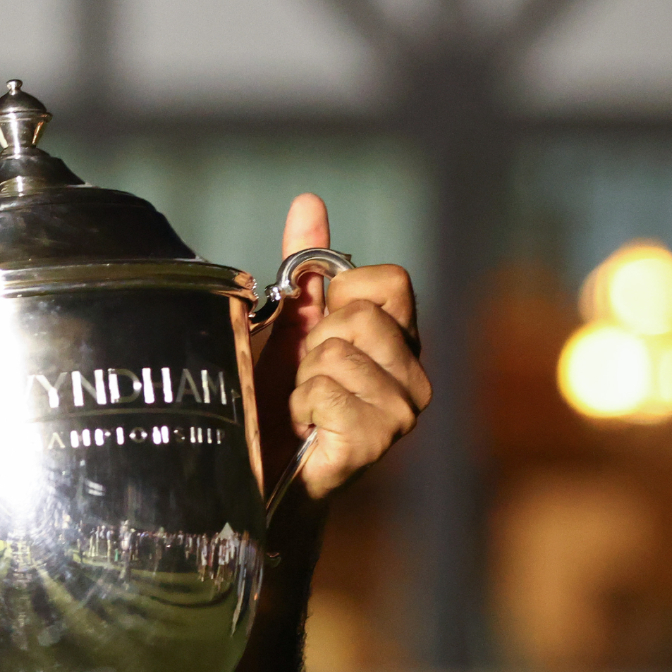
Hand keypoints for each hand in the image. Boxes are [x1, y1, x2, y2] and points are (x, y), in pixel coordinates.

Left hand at [265, 195, 430, 499]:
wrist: (257, 470)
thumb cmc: (273, 396)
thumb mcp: (286, 321)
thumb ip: (302, 264)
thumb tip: (310, 201)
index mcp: (400, 338)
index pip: (392, 279)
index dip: (343, 292)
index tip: (319, 323)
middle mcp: (414, 372)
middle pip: (360, 315)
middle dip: (314, 339)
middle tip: (306, 374)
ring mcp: (402, 410)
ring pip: (338, 352)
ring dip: (303, 377)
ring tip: (304, 403)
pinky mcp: (376, 440)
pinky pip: (326, 390)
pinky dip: (300, 405)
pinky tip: (305, 427)